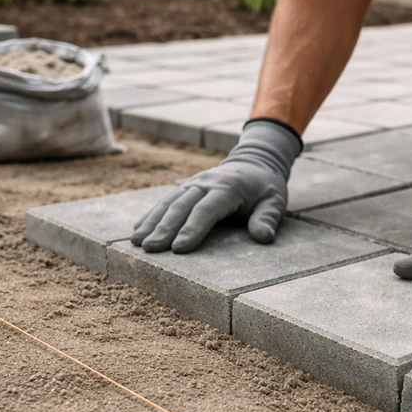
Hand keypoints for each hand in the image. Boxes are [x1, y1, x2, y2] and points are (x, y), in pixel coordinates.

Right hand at [130, 118, 301, 252]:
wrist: (254, 162)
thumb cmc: (265, 188)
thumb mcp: (275, 201)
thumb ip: (268, 218)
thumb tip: (263, 237)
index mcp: (227, 187)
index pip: (207, 210)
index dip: (193, 229)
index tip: (179, 249)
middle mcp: (205, 183)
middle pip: (182, 206)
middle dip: (164, 228)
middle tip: (151, 249)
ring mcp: (193, 183)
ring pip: (169, 203)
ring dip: (151, 222)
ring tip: (137, 242)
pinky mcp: (185, 186)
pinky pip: (165, 201)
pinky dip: (150, 215)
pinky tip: (137, 229)